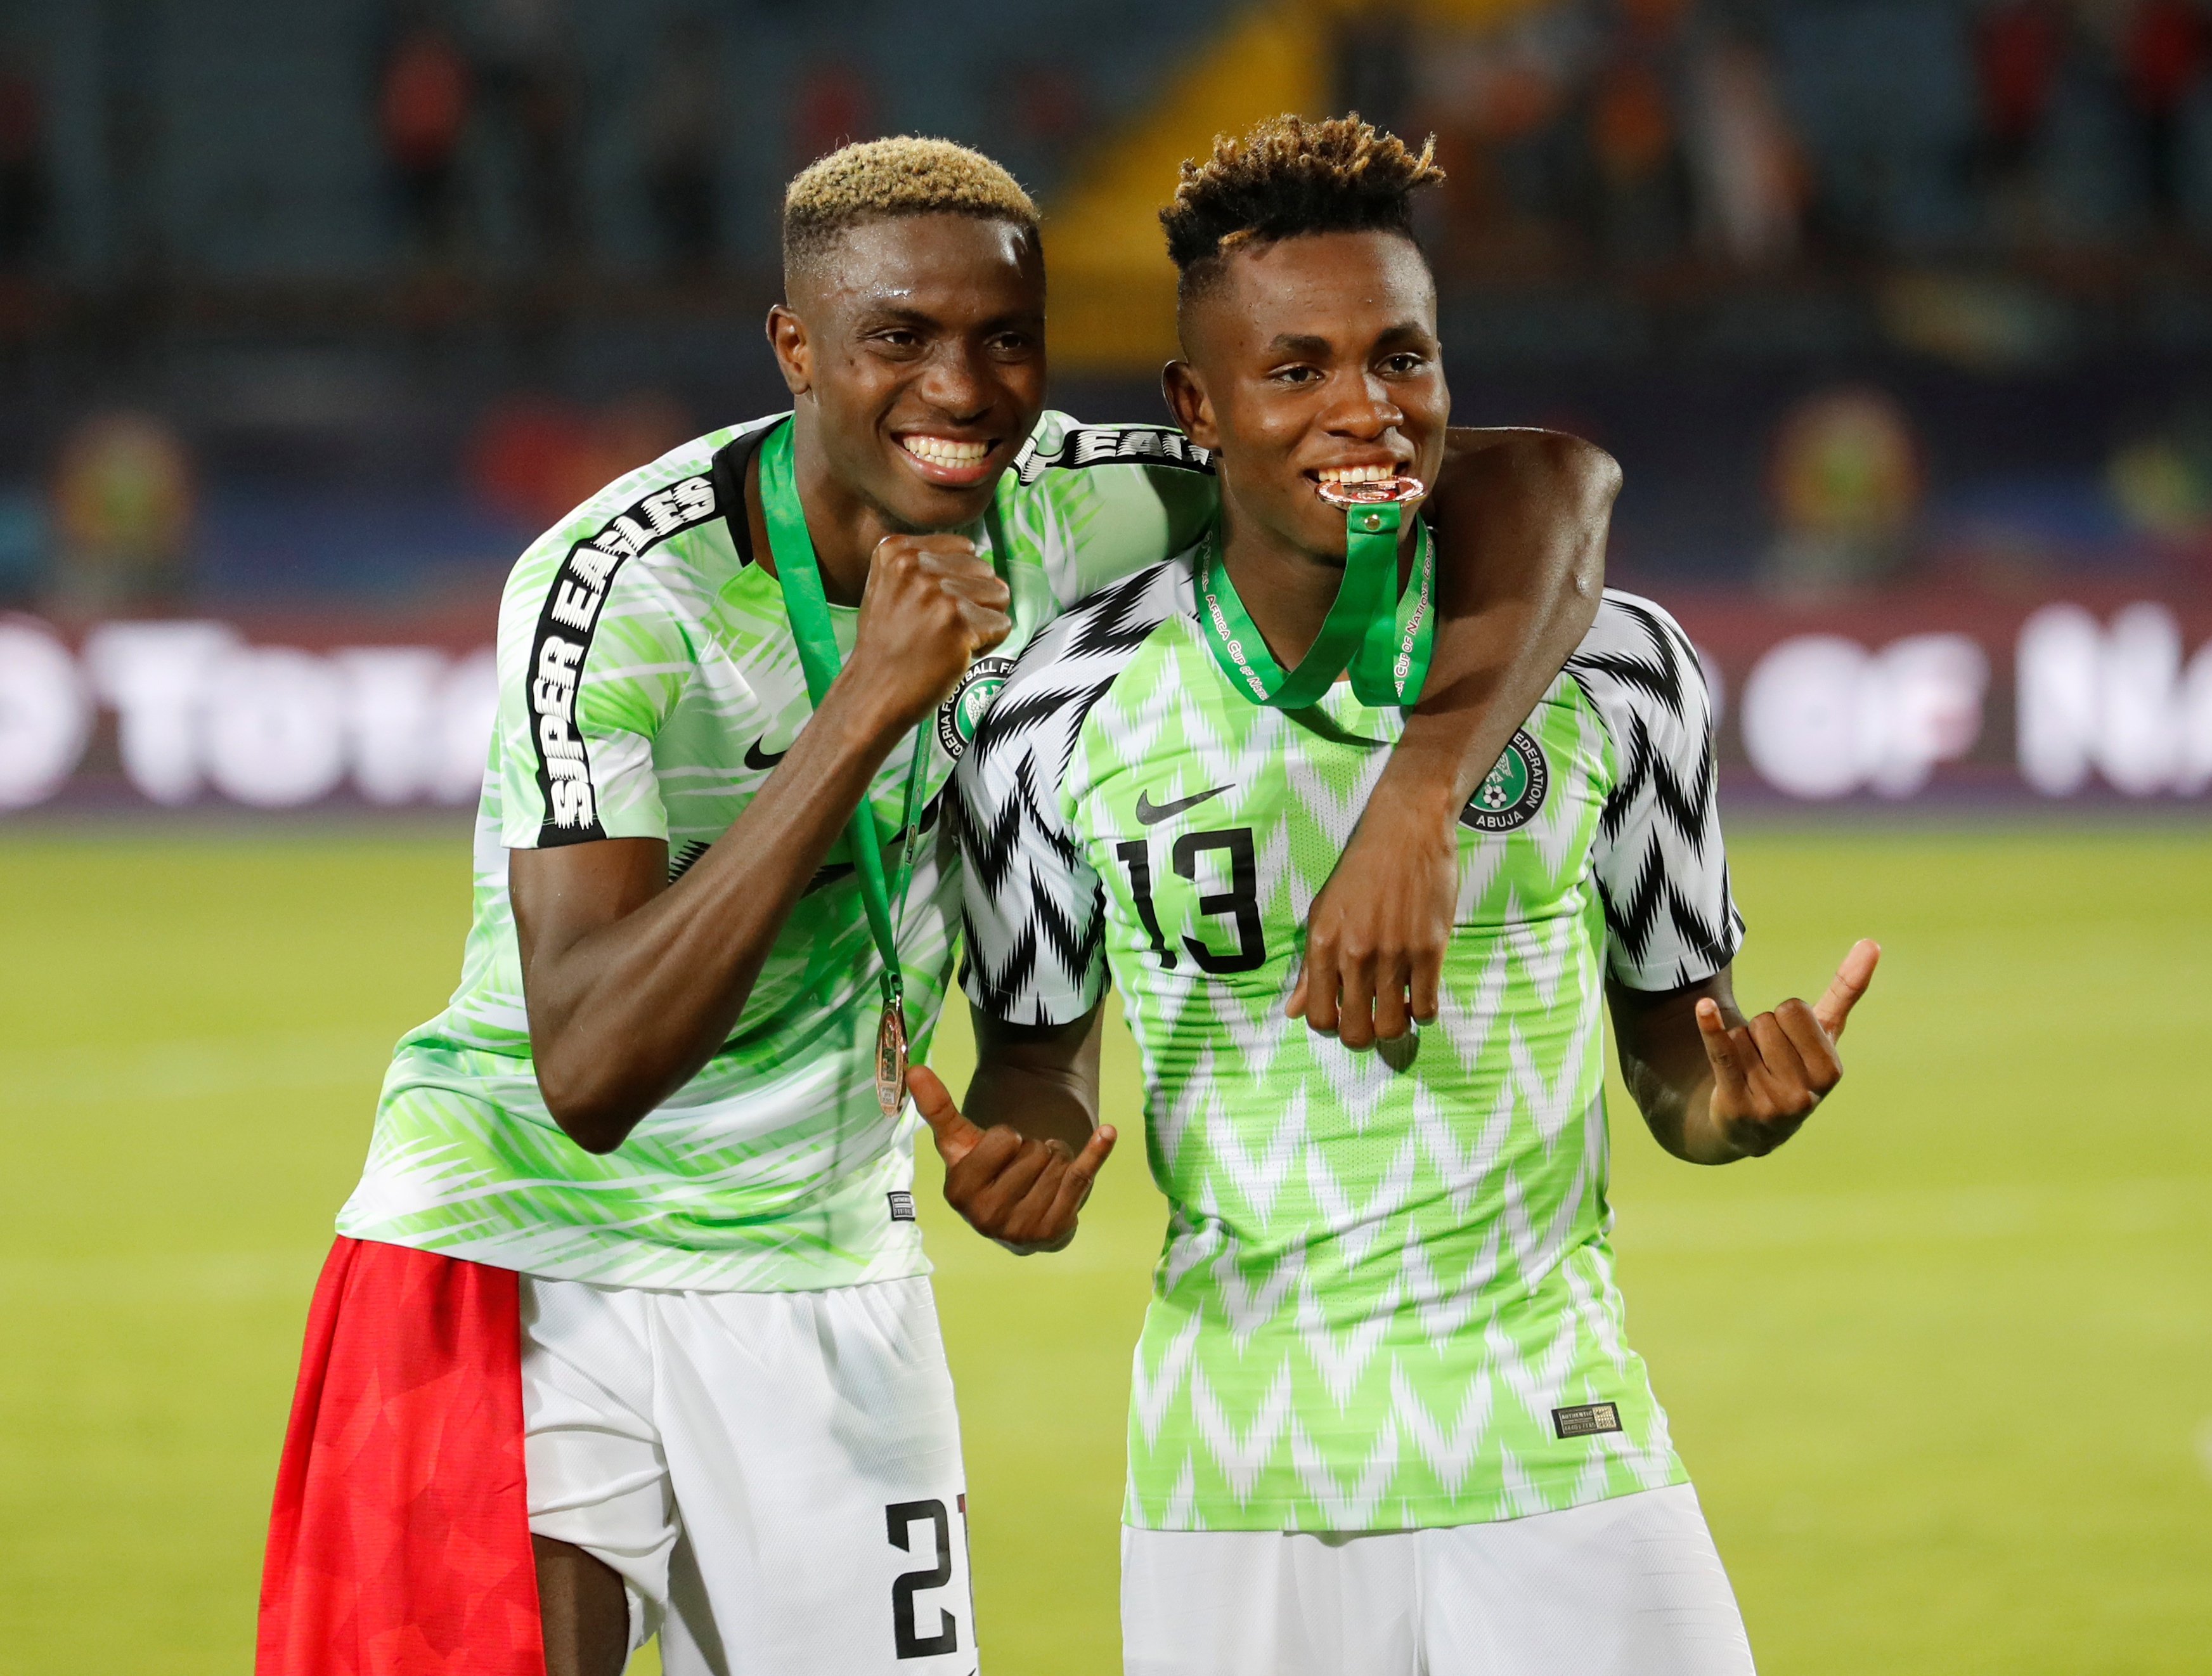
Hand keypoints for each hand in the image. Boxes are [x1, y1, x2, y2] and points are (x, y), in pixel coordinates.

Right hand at [849, 534, 1012, 728]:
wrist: (873, 691)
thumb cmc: (888, 644)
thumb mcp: (890, 586)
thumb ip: (925, 563)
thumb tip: (982, 562)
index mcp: (897, 550)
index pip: (965, 549)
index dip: (959, 581)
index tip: (934, 607)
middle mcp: (917, 566)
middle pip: (985, 570)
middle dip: (974, 601)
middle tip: (942, 628)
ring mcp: (939, 595)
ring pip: (999, 595)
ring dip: (983, 621)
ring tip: (951, 639)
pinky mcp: (959, 624)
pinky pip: (1002, 624)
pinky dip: (989, 643)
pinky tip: (959, 654)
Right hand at [907, 1065, 1114, 1254]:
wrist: (1016, 1220)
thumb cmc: (986, 1175)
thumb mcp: (960, 1144)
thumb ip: (938, 1108)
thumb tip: (914, 1068)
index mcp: (959, 1193)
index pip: (1003, 1138)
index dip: (1007, 1138)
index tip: (1001, 1155)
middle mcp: (988, 1218)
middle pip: (1033, 1150)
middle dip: (1034, 1149)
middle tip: (1024, 1167)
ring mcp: (1023, 1229)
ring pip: (1057, 1161)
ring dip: (1055, 1158)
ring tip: (1041, 1175)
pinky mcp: (1056, 1231)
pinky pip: (1081, 1176)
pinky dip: (1096, 1152)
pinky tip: (1107, 1133)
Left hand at [1286, 801, 1454, 1047]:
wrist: (1405, 830)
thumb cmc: (1360, 870)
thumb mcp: (1322, 912)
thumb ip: (1310, 967)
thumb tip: (1293, 1011)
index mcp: (1323, 945)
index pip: (1318, 1018)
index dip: (1332, 1027)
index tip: (1344, 1016)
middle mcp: (1355, 954)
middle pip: (1356, 1033)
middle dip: (1364, 1036)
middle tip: (1373, 1021)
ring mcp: (1394, 954)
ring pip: (1393, 1027)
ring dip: (1397, 1027)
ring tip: (1398, 1007)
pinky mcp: (1430, 949)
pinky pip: (1427, 1007)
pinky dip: (1424, 1010)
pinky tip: (1420, 993)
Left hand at [1697, 939, 1879, 1157]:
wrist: (1752, 1127)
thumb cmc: (1795, 1069)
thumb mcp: (1823, 1036)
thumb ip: (1845, 991)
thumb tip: (1871, 942)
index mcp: (1831, 1071)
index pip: (1794, 1009)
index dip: (1784, 1019)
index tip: (1789, 1045)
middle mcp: (1804, 1091)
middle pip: (1766, 1020)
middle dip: (1761, 1032)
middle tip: (1766, 1061)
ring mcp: (1769, 1101)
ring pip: (1740, 1034)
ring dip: (1739, 1046)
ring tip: (1750, 1074)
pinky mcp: (1734, 1102)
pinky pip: (1721, 1052)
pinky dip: (1712, 1029)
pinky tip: (1704, 1008)